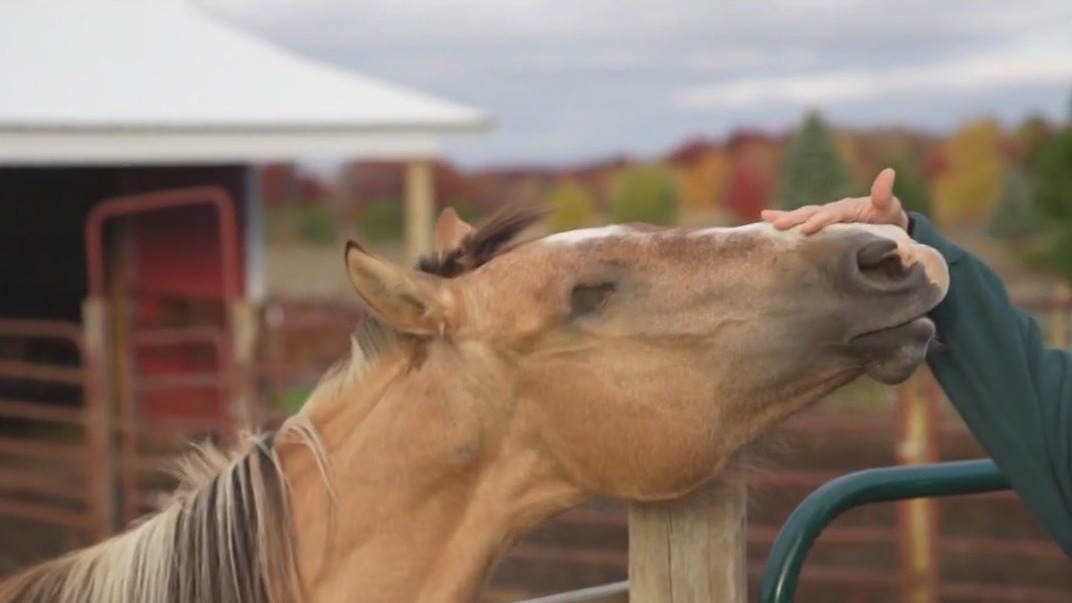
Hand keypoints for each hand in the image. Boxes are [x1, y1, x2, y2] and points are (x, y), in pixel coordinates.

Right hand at [760, 168, 908, 234]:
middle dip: (794, 219)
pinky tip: (765, 222)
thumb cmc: (887, 218)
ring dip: (785, 218)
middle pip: (809, 213)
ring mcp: (823, 216)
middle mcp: (831, 210)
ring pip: (801, 216)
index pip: (830, 214)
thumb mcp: (889, 207)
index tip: (807, 230)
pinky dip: (784, 220)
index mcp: (846, 208)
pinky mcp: (818, 223)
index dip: (819, 221)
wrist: (885, 224)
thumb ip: (884, 194)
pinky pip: (800, 222)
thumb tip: (889, 172)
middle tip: (778, 226)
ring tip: (766, 219)